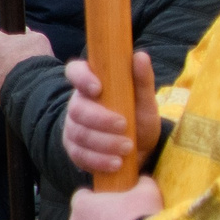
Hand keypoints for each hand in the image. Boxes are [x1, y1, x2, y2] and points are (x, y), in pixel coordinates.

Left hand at [0, 29, 56, 105]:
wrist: (36, 87)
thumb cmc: (37, 60)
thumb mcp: (38, 39)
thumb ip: (28, 34)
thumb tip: (25, 30)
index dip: (1, 38)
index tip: (9, 43)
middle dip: (0, 57)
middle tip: (15, 63)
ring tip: (16, 77)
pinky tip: (13, 87)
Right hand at [62, 51, 159, 175]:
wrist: (138, 151)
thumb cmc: (139, 120)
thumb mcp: (145, 101)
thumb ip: (142, 80)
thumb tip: (140, 56)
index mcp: (91, 85)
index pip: (75, 71)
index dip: (81, 78)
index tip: (98, 88)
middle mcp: (78, 104)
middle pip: (77, 109)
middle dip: (100, 120)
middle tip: (124, 126)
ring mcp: (74, 128)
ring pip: (79, 134)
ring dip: (104, 142)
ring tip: (127, 148)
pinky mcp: (75, 150)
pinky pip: (79, 155)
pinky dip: (99, 160)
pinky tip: (116, 163)